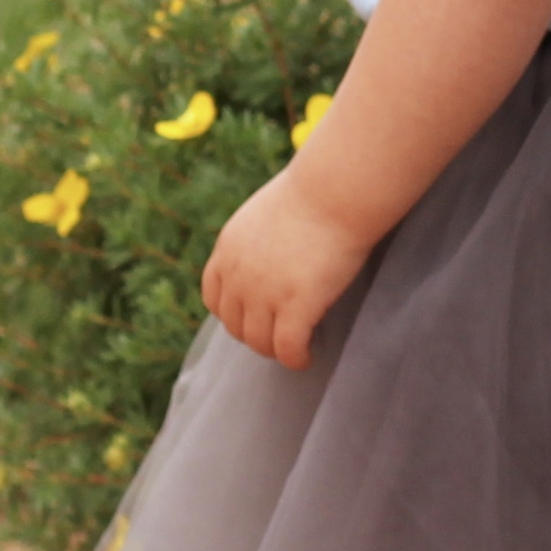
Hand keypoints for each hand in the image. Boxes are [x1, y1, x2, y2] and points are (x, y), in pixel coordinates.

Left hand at [201, 170, 376, 370]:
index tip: (252, 316)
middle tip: (278, 336)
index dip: (233, 313)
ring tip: (294, 351)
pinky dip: (296, 359)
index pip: (214, 298)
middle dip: (255, 334)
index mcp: (227, 250)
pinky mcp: (296, 306)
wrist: (336, 191)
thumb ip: (258, 240)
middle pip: (235, 325)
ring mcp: (264, 293)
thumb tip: (271, 254)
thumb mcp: (266, 213)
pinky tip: (307, 358)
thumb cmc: (315, 193)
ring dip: (275, 350)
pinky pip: (288, 348)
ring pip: (260, 341)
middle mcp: (238, 276)